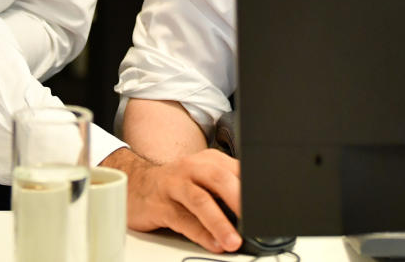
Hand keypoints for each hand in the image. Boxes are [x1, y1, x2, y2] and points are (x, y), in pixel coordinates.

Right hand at [101, 147, 241, 252]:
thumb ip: (227, 191)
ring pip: (200, 200)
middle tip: (254, 220)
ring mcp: (174, 185)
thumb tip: (255, 212)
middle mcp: (192, 168)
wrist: (136, 183)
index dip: (254, 188)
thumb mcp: (204, 179)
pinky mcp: (160, 205)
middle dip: (239, 200)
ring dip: (220, 222)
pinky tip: (214, 243)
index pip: (238, 170)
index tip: (267, 206)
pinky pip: (183, 220)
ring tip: (234, 240)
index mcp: (209, 160)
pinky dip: (201, 233)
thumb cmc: (178, 184)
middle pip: (220, 179)